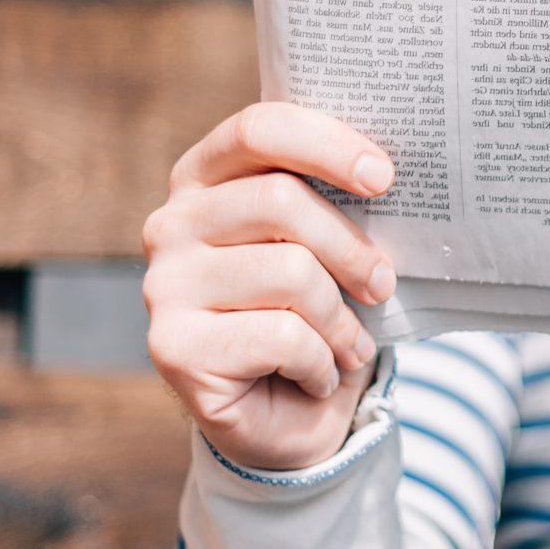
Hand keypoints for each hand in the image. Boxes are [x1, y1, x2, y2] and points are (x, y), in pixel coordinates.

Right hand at [143, 103, 397, 472]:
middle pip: (280, 201)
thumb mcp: (329, 247)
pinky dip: (320, 362)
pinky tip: (317, 376)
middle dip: (350, 247)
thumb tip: (387, 173)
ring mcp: (163, 285)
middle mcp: (171, 224)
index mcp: (205, 178)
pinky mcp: (172, 347)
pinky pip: (280, 335)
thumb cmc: (314, 313)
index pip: (259, 129)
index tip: (384, 178)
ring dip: (341, 319)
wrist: (284, 419)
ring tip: (351, 344)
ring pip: (289, 272)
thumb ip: (339, 202)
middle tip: (383, 283)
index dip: (326, 145)